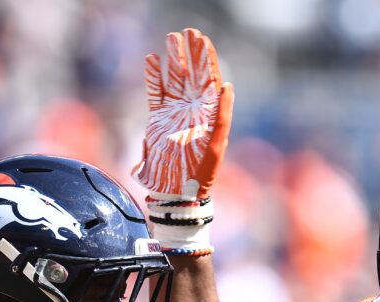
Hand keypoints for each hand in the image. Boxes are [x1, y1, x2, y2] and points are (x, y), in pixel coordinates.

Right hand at [133, 28, 233, 199]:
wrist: (177, 190)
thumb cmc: (201, 172)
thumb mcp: (216, 144)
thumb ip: (222, 115)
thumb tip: (227, 85)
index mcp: (209, 113)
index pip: (209, 80)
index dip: (206, 59)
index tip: (202, 40)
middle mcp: (193, 110)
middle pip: (192, 75)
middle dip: (191, 53)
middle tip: (188, 32)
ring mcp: (175, 113)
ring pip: (174, 80)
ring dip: (174, 60)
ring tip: (171, 39)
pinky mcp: (158, 121)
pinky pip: (156, 94)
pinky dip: (154, 78)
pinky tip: (153, 60)